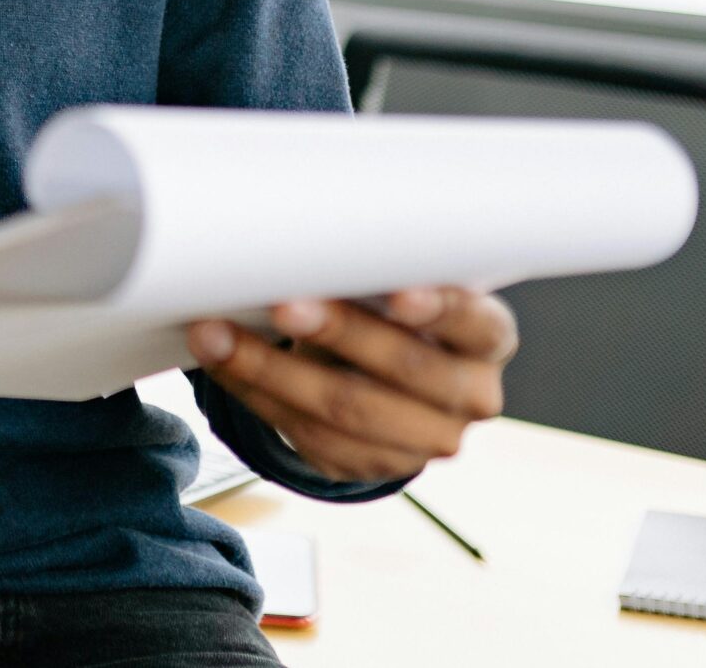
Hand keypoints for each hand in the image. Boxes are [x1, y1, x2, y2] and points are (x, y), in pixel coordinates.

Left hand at [186, 287, 517, 485]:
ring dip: (270, 370)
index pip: (475, 323)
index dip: (439, 310)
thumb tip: (306, 242)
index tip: (400, 294)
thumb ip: (377, 271)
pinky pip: (310, 435)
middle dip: (337, 333)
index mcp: (488, 337)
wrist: (389, 373)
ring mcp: (426, 440)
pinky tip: (225, 363)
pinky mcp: (373, 464)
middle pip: (403, 368)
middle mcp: (471, 395)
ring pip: (345, 410)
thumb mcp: (401, 282)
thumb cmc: (393, 306)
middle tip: (284, 304)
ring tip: (218, 334)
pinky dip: (259, 395)